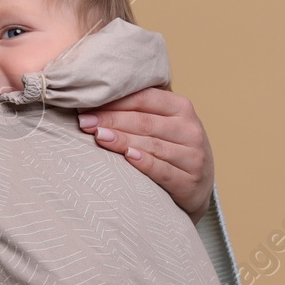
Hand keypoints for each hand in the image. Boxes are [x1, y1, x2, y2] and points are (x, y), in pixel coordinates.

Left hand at [77, 87, 213, 223]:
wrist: (199, 185)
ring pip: (152, 145)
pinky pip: (163, 170)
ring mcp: (192, 157)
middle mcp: (190, 130)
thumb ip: (140, 111)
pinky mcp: (189, 182)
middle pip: (145, 122)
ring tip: (97, 136)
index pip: (145, 99)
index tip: (87, 105)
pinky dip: (144, 163)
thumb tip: (95, 101)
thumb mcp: (165, 124)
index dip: (115, 101)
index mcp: (182, 108)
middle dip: (111, 120)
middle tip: (85, 122)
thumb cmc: (173, 148)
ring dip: (122, 140)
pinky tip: (127, 157)